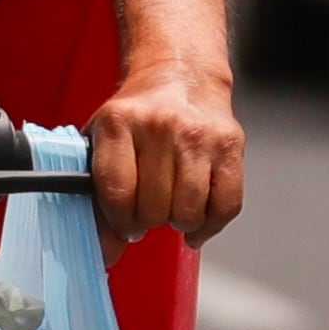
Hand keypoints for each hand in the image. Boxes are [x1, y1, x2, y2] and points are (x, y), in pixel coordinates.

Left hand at [87, 60, 242, 251]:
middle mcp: (160, 125)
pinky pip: (226, 206)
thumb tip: (106, 252)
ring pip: (190, 212)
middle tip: (147, 212)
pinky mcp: (230, 144)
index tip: (123, 225)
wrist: (180, 76)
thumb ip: (98, 198)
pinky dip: (211, 225)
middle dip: (148, 221)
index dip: (119, 221)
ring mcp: (198, 135)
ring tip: (171, 209)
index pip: (117, 192)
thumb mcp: (103, 144)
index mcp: (118, 122)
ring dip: (179, 223)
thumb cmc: (136, 119)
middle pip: (154, 208)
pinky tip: (197, 222)